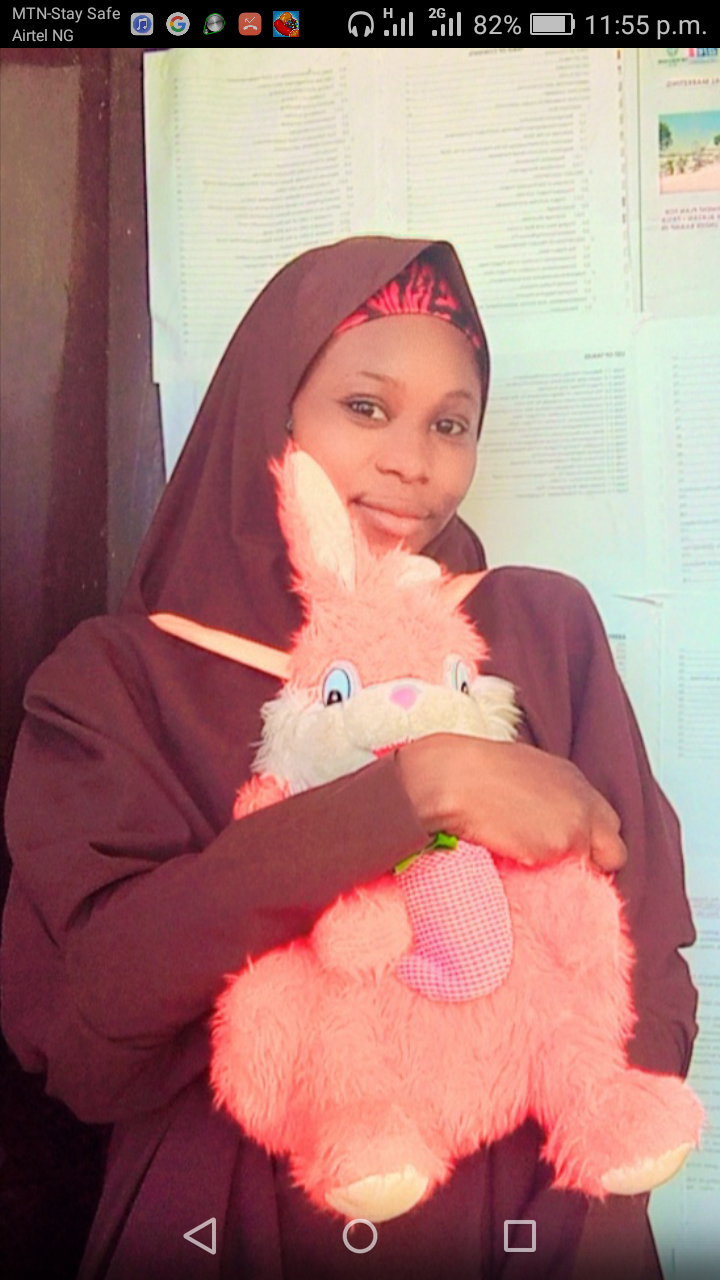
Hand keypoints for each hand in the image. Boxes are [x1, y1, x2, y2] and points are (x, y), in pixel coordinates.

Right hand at [394, 734, 627, 872]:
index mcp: (571, 778)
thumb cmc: (469, 770)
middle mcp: (583, 800)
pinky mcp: (561, 846)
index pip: (603, 820)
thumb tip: (541, 818)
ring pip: (589, 867)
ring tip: (530, 865)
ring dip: (567, 871)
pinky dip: (545, 876)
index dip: (586, 839)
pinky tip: (518, 863)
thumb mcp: (518, 772)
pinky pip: (564, 877)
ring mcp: (576, 824)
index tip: (565, 849)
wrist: (451, 777)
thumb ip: (542, 794)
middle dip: (591, 860)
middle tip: (557, 865)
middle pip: (613, 847)